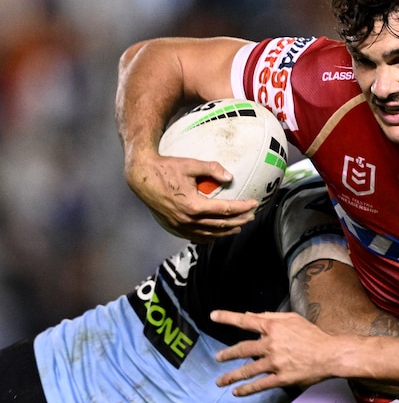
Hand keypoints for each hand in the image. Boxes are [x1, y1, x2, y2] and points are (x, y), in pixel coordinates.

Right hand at [126, 152, 256, 241]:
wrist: (141, 176)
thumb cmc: (166, 168)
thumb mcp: (190, 165)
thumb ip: (212, 169)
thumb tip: (230, 177)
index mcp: (194, 205)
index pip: (225, 209)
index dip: (242, 207)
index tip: (254, 203)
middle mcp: (188, 219)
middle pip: (220, 224)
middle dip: (239, 221)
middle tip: (251, 216)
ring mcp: (180, 225)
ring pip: (209, 233)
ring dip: (226, 232)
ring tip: (238, 227)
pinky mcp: (174, 226)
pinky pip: (195, 236)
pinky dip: (209, 236)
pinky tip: (216, 234)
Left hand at [211, 310, 335, 393]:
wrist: (330, 354)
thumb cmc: (313, 334)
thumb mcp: (292, 318)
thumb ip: (270, 316)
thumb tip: (249, 315)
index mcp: (273, 327)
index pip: (246, 321)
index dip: (228, 317)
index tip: (213, 316)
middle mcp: (271, 344)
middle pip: (242, 349)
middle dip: (227, 354)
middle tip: (218, 358)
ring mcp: (275, 363)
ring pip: (247, 370)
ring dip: (231, 376)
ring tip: (220, 381)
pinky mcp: (281, 378)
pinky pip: (259, 385)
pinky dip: (246, 390)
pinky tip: (237, 392)